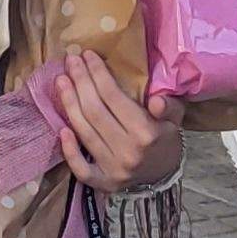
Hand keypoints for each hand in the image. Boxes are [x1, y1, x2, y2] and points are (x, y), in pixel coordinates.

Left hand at [41, 50, 183, 194]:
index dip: (98, 74)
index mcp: (146, 132)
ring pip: (84, 133)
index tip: (88, 55)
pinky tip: (61, 128)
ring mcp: (113, 169)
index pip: (113, 97)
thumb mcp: (175, 118)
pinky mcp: (103, 183)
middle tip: (70, 61)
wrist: (164, 175)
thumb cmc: (165, 138)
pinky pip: (81, 169)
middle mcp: (127, 151)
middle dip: (80, 82)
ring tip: (61, 80)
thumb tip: (156, 100)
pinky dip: (69, 150)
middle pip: (94, 111)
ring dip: (69, 104)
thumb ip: (169, 106)